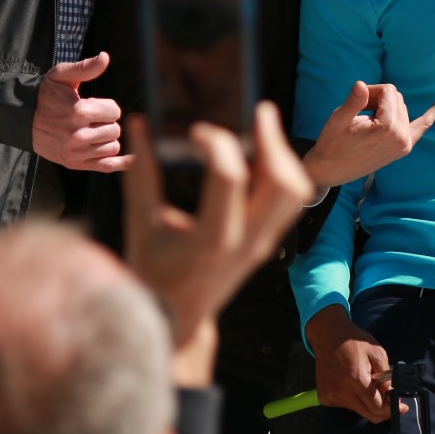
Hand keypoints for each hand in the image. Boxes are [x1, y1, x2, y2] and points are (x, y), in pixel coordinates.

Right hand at [32, 52, 129, 172]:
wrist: (23, 120)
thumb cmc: (45, 96)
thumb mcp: (61, 76)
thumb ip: (85, 68)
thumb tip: (105, 57)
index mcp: (79, 111)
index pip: (114, 111)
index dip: (107, 107)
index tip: (95, 106)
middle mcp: (79, 134)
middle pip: (115, 130)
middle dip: (107, 123)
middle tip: (92, 120)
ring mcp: (77, 151)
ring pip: (113, 147)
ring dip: (107, 139)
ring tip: (93, 132)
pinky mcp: (75, 163)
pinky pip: (107, 166)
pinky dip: (121, 164)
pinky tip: (131, 159)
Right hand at [123, 103, 312, 381]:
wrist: (178, 321)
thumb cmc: (153, 274)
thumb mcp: (140, 225)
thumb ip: (140, 176)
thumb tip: (139, 124)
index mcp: (212, 239)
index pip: (230, 178)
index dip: (217, 144)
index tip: (197, 131)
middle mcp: (246, 242)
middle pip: (284, 184)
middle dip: (275, 142)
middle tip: (259, 113)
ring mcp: (262, 244)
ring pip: (295, 193)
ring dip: (284, 156)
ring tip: (264, 130)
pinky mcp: (267, 243)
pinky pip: (290, 203)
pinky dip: (283, 173)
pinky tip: (263, 156)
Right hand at [303, 81, 434, 187]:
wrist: (332, 170)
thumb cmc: (333, 143)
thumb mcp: (338, 119)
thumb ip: (354, 101)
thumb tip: (362, 84)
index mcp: (387, 129)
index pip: (388, 91)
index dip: (371, 91)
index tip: (358, 102)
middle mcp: (402, 137)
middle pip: (397, 98)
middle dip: (379, 98)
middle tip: (360, 112)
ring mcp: (405, 144)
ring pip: (402, 107)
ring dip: (387, 107)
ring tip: (367, 120)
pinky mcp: (404, 148)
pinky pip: (423, 126)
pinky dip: (434, 112)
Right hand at [306, 305, 396, 421]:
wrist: (328, 336)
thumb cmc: (355, 342)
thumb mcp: (377, 353)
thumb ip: (386, 376)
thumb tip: (392, 394)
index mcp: (356, 378)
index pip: (377, 406)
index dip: (392, 409)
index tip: (402, 407)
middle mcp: (342, 391)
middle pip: (369, 414)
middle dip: (383, 411)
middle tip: (391, 402)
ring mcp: (331, 395)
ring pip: (358, 409)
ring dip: (368, 403)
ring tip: (368, 385)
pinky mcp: (324, 396)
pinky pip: (346, 405)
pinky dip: (354, 399)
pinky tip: (353, 385)